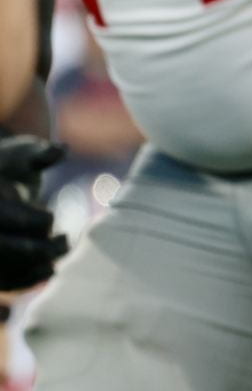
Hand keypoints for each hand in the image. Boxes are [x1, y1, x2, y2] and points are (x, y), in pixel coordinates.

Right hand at [0, 136, 66, 290]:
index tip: (50, 218)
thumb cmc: (11, 164)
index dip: (33, 221)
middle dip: (37, 250)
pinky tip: (49, 270)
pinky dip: (24, 282)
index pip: (5, 217)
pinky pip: (2, 282)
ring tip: (58, 257)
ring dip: (32, 269)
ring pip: (2, 271)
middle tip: (65, 243)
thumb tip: (62, 149)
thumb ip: (41, 153)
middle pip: (3, 249)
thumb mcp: (22, 152)